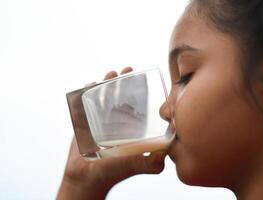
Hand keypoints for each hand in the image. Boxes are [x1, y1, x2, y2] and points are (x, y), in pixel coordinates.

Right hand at [57, 67, 166, 199]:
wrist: (87, 179)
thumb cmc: (113, 172)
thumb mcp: (136, 164)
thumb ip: (153, 161)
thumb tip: (170, 149)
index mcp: (129, 128)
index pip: (136, 104)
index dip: (138, 90)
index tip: (140, 77)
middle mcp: (115, 122)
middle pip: (119, 96)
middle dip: (123, 82)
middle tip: (126, 71)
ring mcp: (98, 120)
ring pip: (103, 96)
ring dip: (106, 83)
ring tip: (111, 74)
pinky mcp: (83, 121)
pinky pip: (84, 103)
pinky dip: (86, 92)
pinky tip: (91, 84)